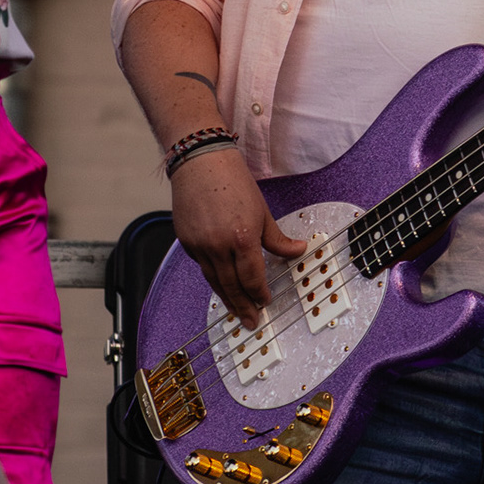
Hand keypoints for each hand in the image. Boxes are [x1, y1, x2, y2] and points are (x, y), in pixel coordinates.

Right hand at [169, 147, 306, 327]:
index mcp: (242, 238)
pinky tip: (220, 283)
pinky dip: (212, 277)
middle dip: (243, 307)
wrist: (200, 161)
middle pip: (231, 287)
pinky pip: (202, 266)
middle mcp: (219, 246)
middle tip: (250, 322)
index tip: (264, 302)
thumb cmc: (232, 181)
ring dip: (226, 298)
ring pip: (214, 281)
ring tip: (235, 311)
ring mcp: (199, 245)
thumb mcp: (262, 211)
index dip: (259, 294)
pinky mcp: (186, 242)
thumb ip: (278, 238)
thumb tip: (298, 251)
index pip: (252, 278)